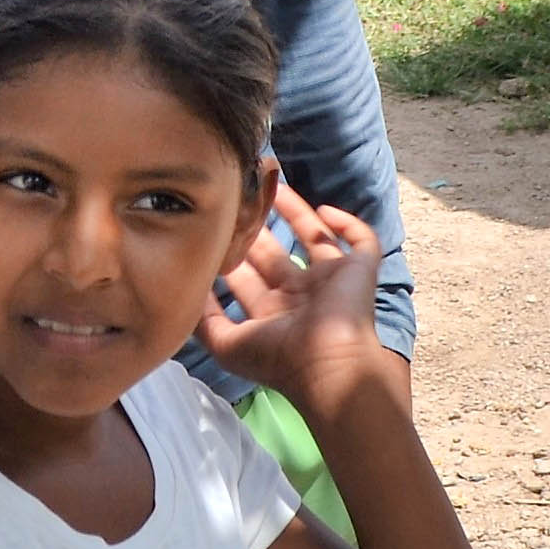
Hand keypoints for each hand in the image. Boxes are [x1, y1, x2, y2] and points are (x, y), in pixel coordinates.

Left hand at [196, 181, 401, 420]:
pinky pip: (361, 240)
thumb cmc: (278, 356)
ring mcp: (330, 280)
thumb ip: (204, 320)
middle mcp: (300, 295)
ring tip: (274, 183)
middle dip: (256, 228)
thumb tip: (187, 290)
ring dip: (296, 212)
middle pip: (275, 254)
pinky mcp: (360, 269)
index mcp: (272, 312)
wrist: (327, 364)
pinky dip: (348, 223)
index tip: (215, 226)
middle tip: (238, 196)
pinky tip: (325, 209)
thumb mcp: (227, 345)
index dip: (232, 253)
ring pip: (313, 237)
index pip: (248, 277)